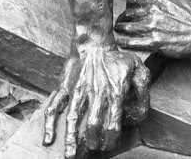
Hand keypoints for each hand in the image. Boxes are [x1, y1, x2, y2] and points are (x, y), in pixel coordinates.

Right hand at [42, 43, 149, 157]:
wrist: (93, 42)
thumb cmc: (116, 58)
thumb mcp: (138, 69)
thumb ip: (142, 91)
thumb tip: (139, 113)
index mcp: (114, 92)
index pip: (113, 125)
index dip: (111, 140)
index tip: (108, 146)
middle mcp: (95, 94)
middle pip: (93, 126)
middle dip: (93, 143)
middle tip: (93, 150)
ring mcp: (77, 91)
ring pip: (72, 119)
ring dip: (71, 140)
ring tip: (70, 156)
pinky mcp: (64, 87)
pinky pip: (53, 106)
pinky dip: (49, 124)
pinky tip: (48, 138)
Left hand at [115, 0, 190, 57]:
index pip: (132, 1)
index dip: (127, 7)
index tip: (126, 12)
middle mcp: (152, 11)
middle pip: (127, 14)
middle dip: (122, 19)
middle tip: (119, 23)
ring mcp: (152, 27)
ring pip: (127, 27)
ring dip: (120, 30)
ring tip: (117, 32)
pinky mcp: (154, 42)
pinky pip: (132, 42)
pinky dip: (124, 42)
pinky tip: (121, 43)